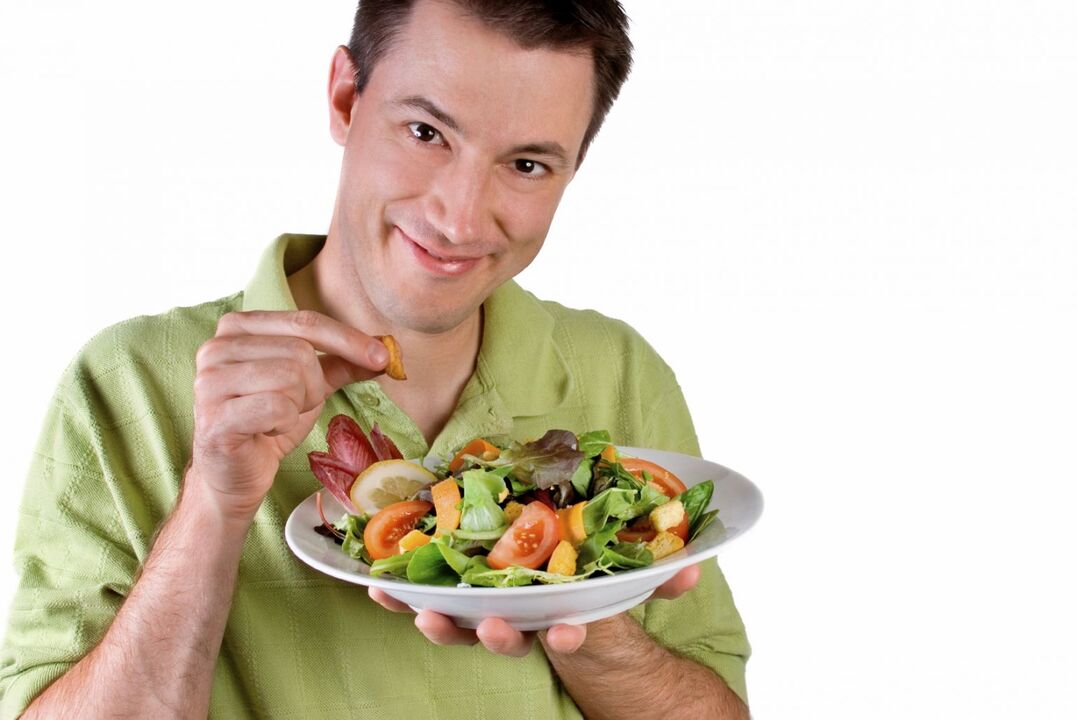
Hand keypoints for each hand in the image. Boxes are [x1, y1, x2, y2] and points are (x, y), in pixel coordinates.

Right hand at [188, 310, 388, 520]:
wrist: (234, 472)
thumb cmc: (268, 422)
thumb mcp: (310, 385)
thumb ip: (342, 362)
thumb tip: (386, 350)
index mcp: (238, 327)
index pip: (305, 321)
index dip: (348, 339)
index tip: (382, 357)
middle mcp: (216, 347)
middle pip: (300, 351)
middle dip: (314, 385)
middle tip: (297, 405)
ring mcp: (209, 381)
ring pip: (290, 378)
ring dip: (298, 405)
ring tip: (279, 417)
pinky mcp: (214, 417)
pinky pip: (277, 407)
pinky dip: (284, 423)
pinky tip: (267, 430)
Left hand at [368, 564, 701, 655]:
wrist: (555, 585)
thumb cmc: (589, 586)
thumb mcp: (628, 585)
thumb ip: (658, 578)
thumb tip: (693, 568)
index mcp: (561, 619)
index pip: (566, 634)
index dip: (569, 638)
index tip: (568, 635)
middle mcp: (520, 622)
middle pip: (503, 637)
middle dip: (493, 635)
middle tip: (488, 627)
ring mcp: (483, 611)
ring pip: (458, 625)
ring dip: (436, 620)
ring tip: (416, 609)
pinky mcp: (452, 593)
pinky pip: (422, 598)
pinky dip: (399, 594)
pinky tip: (372, 582)